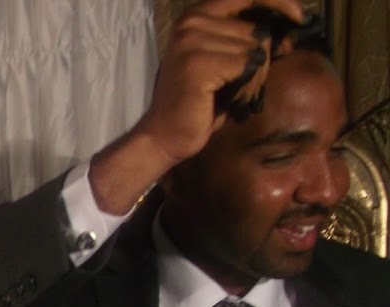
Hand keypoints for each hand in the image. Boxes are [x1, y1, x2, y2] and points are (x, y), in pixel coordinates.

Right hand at [87, 0, 301, 214]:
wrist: (165, 135)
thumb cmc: (198, 101)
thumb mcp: (223, 61)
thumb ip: (246, 40)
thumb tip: (288, 34)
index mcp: (194, 15)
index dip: (277, 3)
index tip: (299, 18)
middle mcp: (190, 22)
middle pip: (257, 30)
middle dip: (260, 60)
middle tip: (240, 85)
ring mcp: (191, 41)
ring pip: (255, 50)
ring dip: (254, 78)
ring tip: (231, 94)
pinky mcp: (198, 64)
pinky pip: (249, 67)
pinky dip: (248, 87)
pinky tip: (230, 100)